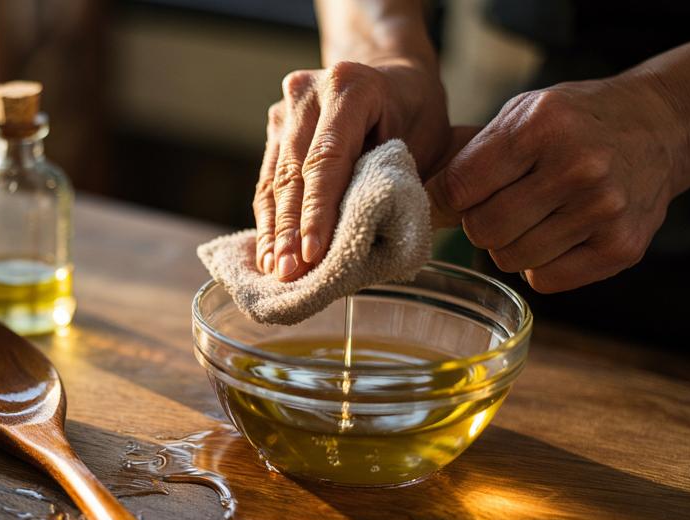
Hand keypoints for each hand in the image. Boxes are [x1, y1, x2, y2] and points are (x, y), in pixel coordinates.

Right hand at [254, 60, 449, 281]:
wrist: (391, 77)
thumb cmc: (415, 113)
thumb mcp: (421, 141)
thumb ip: (391, 181)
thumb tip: (361, 238)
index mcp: (350, 87)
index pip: (327, 158)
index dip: (318, 210)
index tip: (312, 253)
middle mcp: (308, 93)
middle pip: (293, 172)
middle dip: (290, 229)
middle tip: (288, 274)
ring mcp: (285, 109)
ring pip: (274, 180)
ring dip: (275, 230)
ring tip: (274, 270)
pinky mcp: (274, 129)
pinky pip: (268, 181)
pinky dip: (270, 219)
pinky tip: (269, 253)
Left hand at [429, 76, 685, 292]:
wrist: (663, 127)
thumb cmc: (577, 121)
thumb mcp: (523, 114)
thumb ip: (470, 158)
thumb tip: (421, 207)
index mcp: (543, 126)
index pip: (460, 188)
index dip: (449, 198)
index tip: (459, 196)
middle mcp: (577, 168)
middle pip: (482, 230)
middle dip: (480, 222)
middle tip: (503, 204)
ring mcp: (604, 210)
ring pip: (510, 259)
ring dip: (511, 244)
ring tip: (538, 215)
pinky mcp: (621, 247)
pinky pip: (545, 280)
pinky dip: (542, 264)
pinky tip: (562, 233)